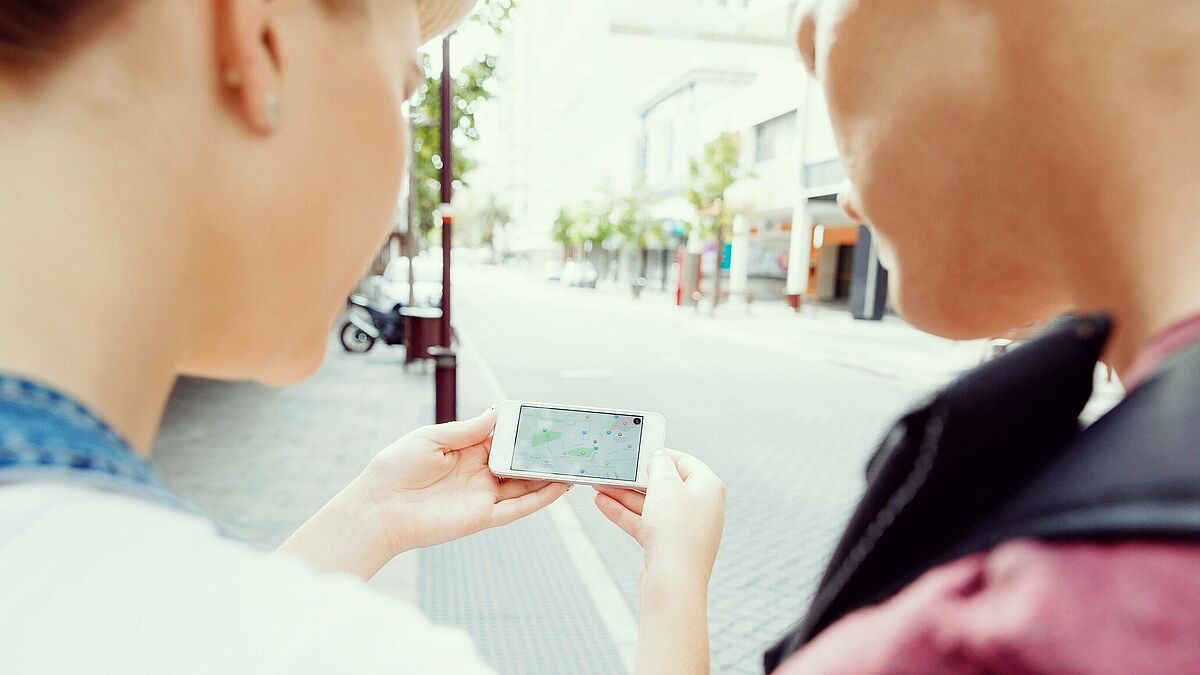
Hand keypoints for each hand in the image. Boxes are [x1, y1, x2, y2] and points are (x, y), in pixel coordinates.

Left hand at [359, 407, 570, 553]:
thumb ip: (468, 429)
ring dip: (549, 475)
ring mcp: (483, 495)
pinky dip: (540, 499)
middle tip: (571, 440)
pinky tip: (560, 487)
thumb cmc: (396, 469)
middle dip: (544, 452)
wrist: (378, 508)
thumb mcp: (432, 438)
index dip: (524, 430)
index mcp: (466, 450)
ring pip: (525, 485)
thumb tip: (497, 413)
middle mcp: (479, 473)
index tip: (547, 419)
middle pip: (520, 461)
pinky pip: (518, 508)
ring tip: (575, 463)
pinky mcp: (482, 517)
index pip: (504, 438)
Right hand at [593, 449, 724, 580]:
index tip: (639, 451)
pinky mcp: (667, 545)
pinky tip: (602, 503)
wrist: (673, 582)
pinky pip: (644, 523)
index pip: (684, 461)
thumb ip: (660, 465)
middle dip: (635, 478)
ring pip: (650, 504)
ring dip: (624, 494)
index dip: (660, 454)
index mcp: (708, 487)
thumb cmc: (676, 529)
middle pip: (664, 484)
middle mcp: (700, 507)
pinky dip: (624, 513)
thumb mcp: (665, 485)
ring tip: (599, 486)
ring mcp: (683, 528)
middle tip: (614, 470)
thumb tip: (658, 457)